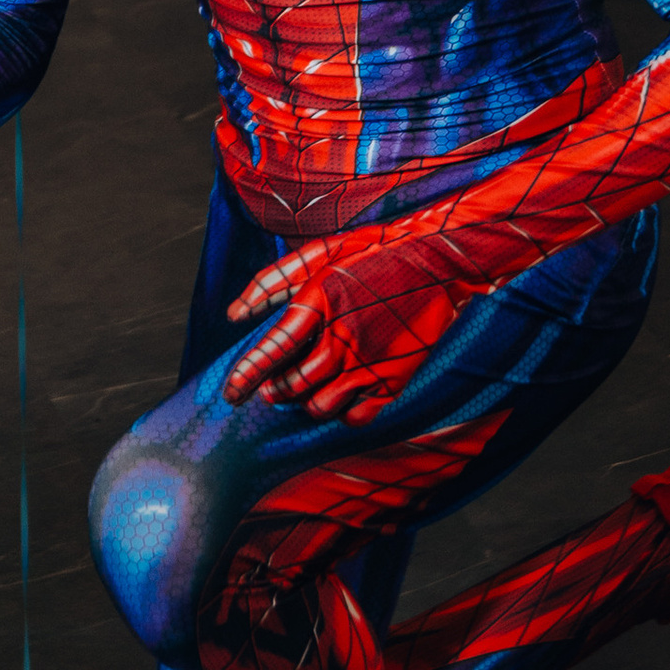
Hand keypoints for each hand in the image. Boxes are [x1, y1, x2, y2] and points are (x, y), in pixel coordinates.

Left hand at [222, 228, 460, 426]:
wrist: (438, 260)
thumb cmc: (374, 252)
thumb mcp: (322, 252)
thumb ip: (273, 282)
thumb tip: (234, 314)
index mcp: (321, 300)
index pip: (275, 348)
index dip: (247, 375)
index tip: (231, 393)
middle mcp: (343, 335)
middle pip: (293, 384)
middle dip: (274, 391)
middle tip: (271, 388)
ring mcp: (370, 361)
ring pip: (320, 406)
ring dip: (305, 403)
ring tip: (305, 388)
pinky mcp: (393, 380)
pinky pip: (355, 417)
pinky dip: (341, 413)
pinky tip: (340, 393)